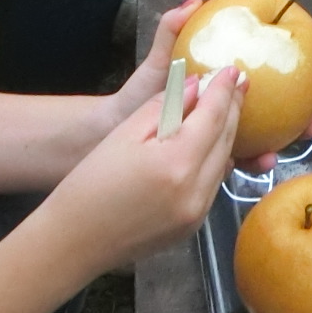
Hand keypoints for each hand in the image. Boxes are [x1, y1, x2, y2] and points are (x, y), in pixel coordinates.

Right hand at [43, 66, 244, 275]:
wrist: (73, 243)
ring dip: (227, 134)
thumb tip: (195, 86)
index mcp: (176, 163)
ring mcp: (197, 213)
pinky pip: (213, 184)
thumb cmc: (90, 185)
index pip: (212, 116)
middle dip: (232, 108)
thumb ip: (164, 107)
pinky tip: (211, 144)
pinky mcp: (193, 227)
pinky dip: (215, 160)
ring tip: (228, 108)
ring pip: (223, 163)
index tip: (232, 70)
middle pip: (225, 139)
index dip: (223, 90)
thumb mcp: (124, 135)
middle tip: (237, 83)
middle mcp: (195, 190)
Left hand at [101, 0, 311, 175]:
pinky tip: (253, 163)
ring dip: (272, 149)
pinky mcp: (203, 165)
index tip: (311, 87)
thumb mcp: (160, 61)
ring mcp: (214, 142)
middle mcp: (223, 117)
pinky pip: (230, 163)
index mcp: (218, 93)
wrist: (112, 132)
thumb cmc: (137, 94)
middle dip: (294, 122)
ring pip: (253, 144)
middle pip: (269, 118)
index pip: (260, 90)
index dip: (290, 88)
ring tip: (277, 152)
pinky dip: (244, 163)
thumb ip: (173, 29)